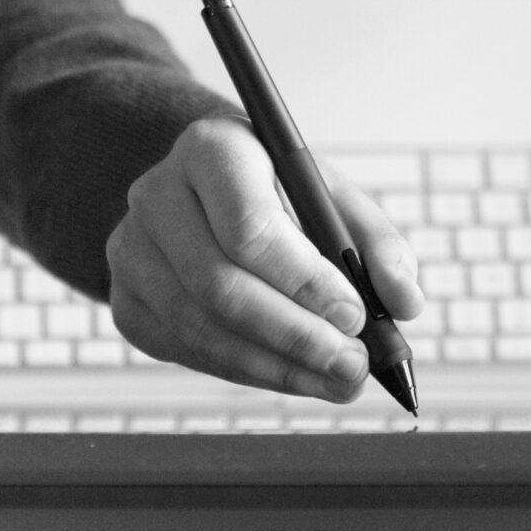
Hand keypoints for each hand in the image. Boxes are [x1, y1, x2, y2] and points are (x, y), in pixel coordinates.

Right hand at [106, 117, 423, 398]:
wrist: (203, 193)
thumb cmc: (275, 191)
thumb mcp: (330, 195)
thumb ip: (375, 243)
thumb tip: (404, 302)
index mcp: (212, 149)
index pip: (249, 226)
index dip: (303, 280)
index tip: (353, 314)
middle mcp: (156, 194)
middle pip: (221, 286)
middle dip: (295, 337)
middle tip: (352, 365)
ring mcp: (131, 251)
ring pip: (201, 328)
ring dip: (276, 367)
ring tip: (336, 381)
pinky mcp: (127, 301)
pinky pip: (185, 352)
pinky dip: (245, 373)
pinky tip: (291, 376)